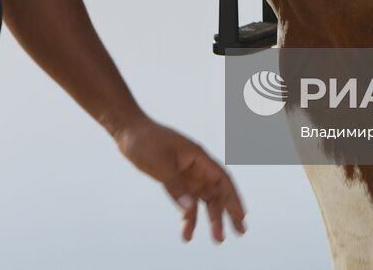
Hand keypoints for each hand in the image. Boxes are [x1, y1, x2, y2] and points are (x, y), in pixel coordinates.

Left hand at [114, 115, 246, 242]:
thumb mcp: (161, 163)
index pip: (222, 180)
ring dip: (211, 218)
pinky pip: (186, 202)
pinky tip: (187, 232)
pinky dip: (188, 217)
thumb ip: (175, 186)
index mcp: (198, 157)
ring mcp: (186, 175)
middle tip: (239, 232)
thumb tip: (189, 208)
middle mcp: (196, 168)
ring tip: (218, 239)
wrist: (129, 133)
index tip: (243, 215)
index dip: (234, 198)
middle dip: (228, 212)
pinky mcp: (175, 181)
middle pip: (217, 192)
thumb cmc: (146, 141)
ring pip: (204, 200)